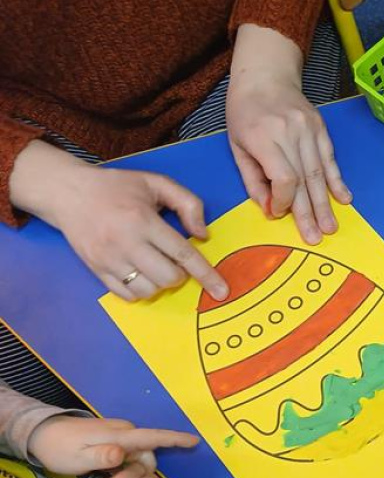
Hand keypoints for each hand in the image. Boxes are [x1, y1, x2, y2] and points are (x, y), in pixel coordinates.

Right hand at [8, 141, 227, 301]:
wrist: (68, 192)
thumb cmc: (117, 187)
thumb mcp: (156, 182)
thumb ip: (188, 203)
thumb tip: (202, 234)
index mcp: (143, 220)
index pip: (183, 254)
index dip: (206, 274)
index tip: (221, 291)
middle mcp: (125, 242)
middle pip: (168, 277)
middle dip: (181, 275)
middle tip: (174, 260)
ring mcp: (108, 259)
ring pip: (148, 290)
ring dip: (161, 284)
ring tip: (155, 265)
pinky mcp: (95, 269)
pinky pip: (126, 295)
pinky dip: (140, 290)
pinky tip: (140, 273)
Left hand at [27, 415, 197, 474]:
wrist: (42, 433)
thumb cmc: (58, 449)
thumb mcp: (76, 459)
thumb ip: (100, 457)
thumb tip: (122, 454)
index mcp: (117, 436)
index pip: (152, 437)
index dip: (174, 440)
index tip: (195, 441)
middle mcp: (122, 431)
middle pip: (147, 449)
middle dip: (144, 466)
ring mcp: (118, 432)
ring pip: (139, 451)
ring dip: (134, 465)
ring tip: (111, 477)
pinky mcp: (113, 436)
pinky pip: (130, 449)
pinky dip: (128, 461)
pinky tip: (112, 471)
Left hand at [226, 24, 350, 244]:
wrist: (265, 75)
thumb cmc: (244, 112)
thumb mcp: (237, 145)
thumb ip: (253, 179)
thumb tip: (271, 209)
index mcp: (264, 138)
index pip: (284, 178)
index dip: (285, 201)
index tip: (280, 213)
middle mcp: (290, 133)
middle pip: (305, 180)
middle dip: (310, 212)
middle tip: (316, 237)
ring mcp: (309, 130)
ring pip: (320, 173)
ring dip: (326, 203)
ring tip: (331, 226)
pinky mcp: (321, 129)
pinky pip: (330, 159)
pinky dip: (337, 181)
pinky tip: (344, 199)